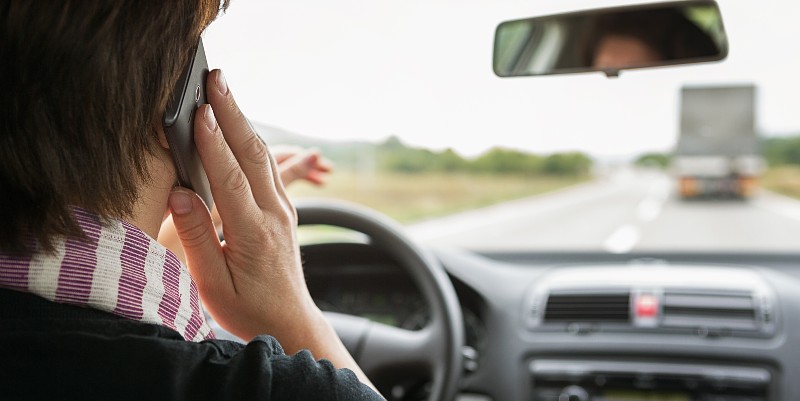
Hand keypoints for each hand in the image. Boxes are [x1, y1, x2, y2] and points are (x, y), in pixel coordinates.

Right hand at [166, 69, 375, 391]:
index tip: (198, 111)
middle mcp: (274, 214)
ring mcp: (283, 209)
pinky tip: (238, 123)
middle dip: (233, 112)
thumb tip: (181, 196)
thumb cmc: (248, 308)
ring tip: (223, 89)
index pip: (231, 178)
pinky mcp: (283, 208)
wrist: (289, 320)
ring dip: (243, 120)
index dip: (213, 143)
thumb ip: (199, 239)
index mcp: (254, 233)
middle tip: (215, 78)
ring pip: (262, 156)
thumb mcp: (214, 285)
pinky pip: (266, 166)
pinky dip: (250, 139)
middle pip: (253, 154)